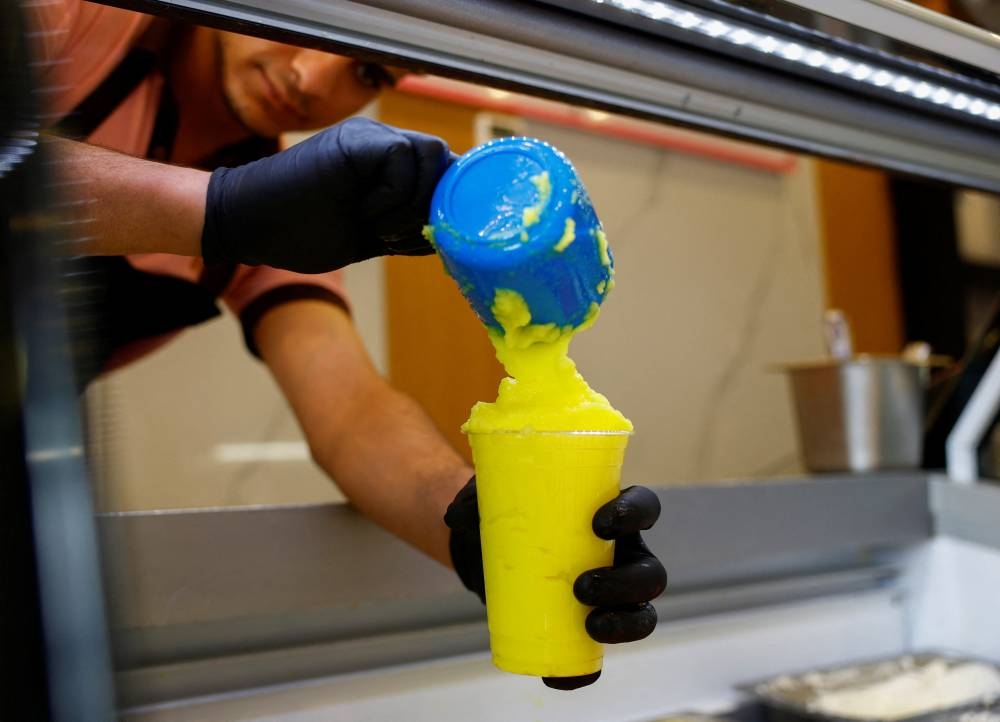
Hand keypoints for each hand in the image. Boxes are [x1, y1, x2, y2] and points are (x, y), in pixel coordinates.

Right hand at [201, 117, 450, 272]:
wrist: (248, 223)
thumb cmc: (302, 232)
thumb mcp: (369, 236)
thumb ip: (407, 228)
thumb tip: (448, 234)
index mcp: (387, 165)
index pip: (441, 169)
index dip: (449, 200)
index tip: (432, 233)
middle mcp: (382, 144)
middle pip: (444, 160)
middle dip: (433, 204)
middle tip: (395, 233)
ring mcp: (369, 138)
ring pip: (432, 155)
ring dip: (412, 202)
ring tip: (377, 226)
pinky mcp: (354, 140)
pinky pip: (402, 158)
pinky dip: (393, 194)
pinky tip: (364, 212)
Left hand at [443, 478, 667, 690]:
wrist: (486, 549)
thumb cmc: (504, 514)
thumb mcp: (491, 501)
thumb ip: (470, 503)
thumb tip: (453, 516)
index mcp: (610, 515)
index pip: (644, 507)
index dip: (635, 513)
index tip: (600, 523)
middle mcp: (621, 554)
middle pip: (650, 572)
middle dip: (626, 583)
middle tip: (581, 586)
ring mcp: (610, 593)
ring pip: (642, 614)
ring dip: (624, 624)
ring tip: (590, 625)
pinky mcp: (584, 627)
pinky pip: (597, 656)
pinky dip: (584, 672)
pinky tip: (562, 676)